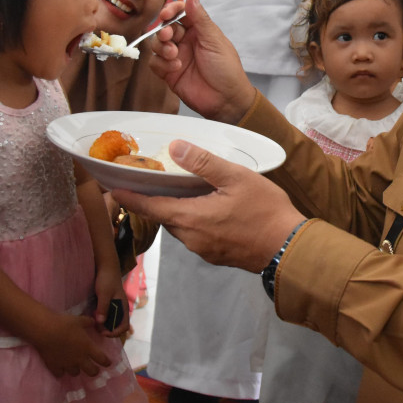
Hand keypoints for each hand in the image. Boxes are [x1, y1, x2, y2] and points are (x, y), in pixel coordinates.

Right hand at [31, 312, 110, 377]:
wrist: (45, 330)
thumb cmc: (65, 324)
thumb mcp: (80, 320)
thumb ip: (88, 322)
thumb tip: (94, 321)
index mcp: (88, 347)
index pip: (101, 359)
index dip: (106, 362)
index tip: (108, 363)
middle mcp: (79, 359)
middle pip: (91, 371)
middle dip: (94, 371)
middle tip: (94, 369)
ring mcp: (67, 364)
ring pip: (75, 373)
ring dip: (77, 369)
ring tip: (75, 365)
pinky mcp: (55, 366)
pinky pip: (60, 374)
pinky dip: (61, 371)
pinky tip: (60, 368)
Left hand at [93, 264, 127, 337]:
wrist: (106, 267)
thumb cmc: (107, 279)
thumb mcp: (104, 293)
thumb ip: (103, 307)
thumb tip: (100, 322)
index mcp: (123, 307)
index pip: (124, 326)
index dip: (116, 332)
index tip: (104, 332)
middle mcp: (120, 309)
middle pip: (118, 326)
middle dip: (109, 330)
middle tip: (97, 329)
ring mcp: (115, 306)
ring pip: (112, 322)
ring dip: (105, 326)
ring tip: (95, 324)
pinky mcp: (109, 304)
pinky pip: (107, 316)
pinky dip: (102, 320)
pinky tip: (94, 318)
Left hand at [114, 140, 304, 272]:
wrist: (290, 249)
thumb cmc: (265, 211)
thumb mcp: (236, 178)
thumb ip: (203, 163)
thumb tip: (174, 147)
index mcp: (190, 218)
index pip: (148, 207)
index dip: (129, 197)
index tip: (112, 188)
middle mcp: (190, 238)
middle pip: (164, 216)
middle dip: (155, 200)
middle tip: (152, 180)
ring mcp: (203, 250)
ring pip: (181, 226)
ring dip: (177, 210)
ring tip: (182, 190)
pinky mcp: (216, 256)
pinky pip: (196, 235)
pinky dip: (193, 220)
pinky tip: (208, 208)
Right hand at [146, 0, 256, 122]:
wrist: (226, 100)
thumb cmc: (226, 69)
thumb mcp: (214, 40)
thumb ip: (200, 18)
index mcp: (199, 30)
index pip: (180, 13)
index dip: (171, 10)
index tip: (166, 14)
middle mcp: (186, 41)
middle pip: (164, 27)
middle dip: (164, 31)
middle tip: (169, 37)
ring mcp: (176, 56)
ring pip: (157, 44)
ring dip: (162, 47)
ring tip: (174, 55)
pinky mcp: (169, 73)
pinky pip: (155, 62)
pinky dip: (161, 63)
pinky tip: (175, 68)